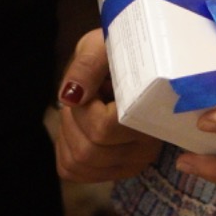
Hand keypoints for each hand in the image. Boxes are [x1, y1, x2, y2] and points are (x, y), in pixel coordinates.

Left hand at [55, 29, 162, 181]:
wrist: (134, 63)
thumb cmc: (119, 51)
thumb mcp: (102, 44)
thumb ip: (88, 65)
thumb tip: (70, 98)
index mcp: (149, 115)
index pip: (102, 129)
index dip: (85, 107)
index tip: (97, 85)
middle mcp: (146, 149)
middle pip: (87, 151)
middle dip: (73, 119)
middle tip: (87, 96)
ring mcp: (132, 165)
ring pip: (78, 164)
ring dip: (69, 133)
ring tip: (86, 109)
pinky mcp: (116, 171)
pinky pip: (73, 171)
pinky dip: (66, 146)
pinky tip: (81, 125)